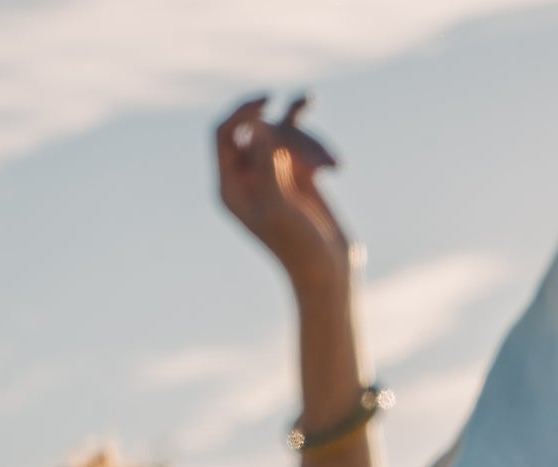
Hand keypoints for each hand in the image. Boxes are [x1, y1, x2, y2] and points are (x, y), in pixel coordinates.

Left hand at [215, 93, 352, 296]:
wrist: (328, 272)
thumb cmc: (298, 247)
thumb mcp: (278, 206)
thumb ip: (264, 164)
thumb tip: (255, 125)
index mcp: (229, 188)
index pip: (224, 133)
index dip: (243, 111)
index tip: (268, 103)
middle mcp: (246, 179)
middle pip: (259, 129)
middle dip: (289, 137)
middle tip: (313, 164)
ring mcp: (272, 174)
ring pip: (284, 133)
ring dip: (310, 144)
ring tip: (332, 167)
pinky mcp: (296, 174)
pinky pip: (301, 142)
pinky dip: (318, 146)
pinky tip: (333, 162)